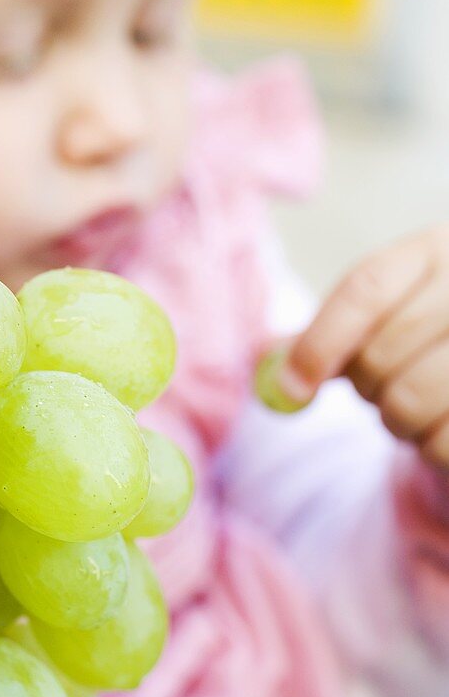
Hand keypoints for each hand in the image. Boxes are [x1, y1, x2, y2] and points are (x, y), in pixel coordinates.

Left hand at [278, 229, 448, 465]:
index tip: (291, 388)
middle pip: (381, 354)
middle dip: (366, 386)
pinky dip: (433, 448)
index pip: (367, 288)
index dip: (319, 342)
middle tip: (384, 388)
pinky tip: (448, 425)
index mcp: (442, 248)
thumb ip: (331, 331)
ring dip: (398, 422)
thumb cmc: (440, 331)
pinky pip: (444, 443)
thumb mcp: (394, 310)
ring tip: (421, 406)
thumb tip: (266, 356)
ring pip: (410, 402)